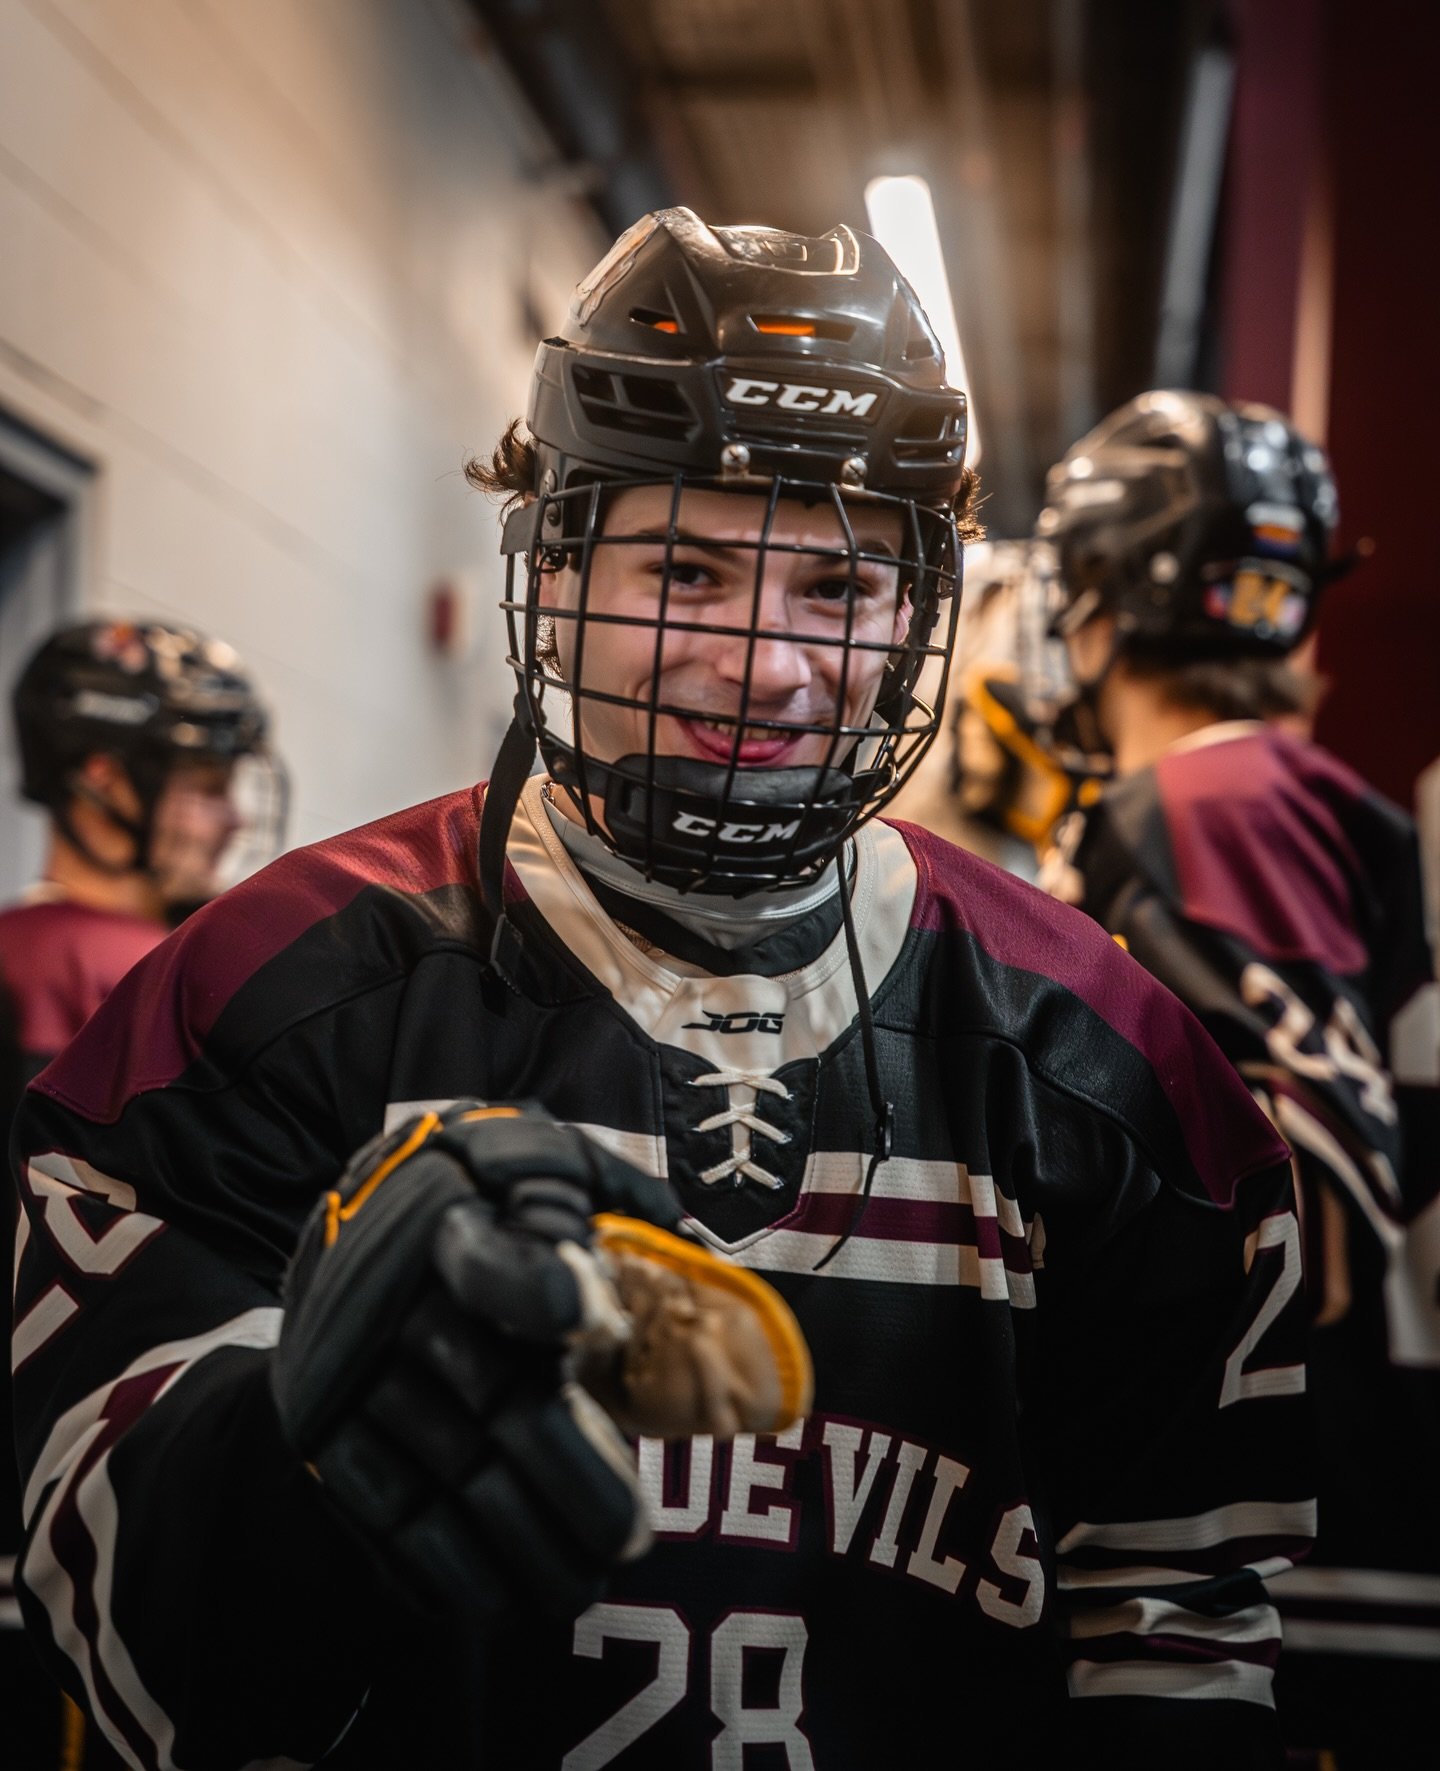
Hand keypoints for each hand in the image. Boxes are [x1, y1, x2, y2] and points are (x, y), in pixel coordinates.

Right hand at [271, 1102, 810, 1622]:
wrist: (358, 1215)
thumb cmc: (487, 1192)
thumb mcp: (541, 1157)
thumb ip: (612, 1193)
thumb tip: (690, 1247)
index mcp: (454, 1208)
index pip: (490, 1254)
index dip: (530, 1286)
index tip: (580, 1316)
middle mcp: (392, 1288)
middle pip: (488, 1392)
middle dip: (564, 1475)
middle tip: (629, 1536)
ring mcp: (349, 1365)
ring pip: (445, 1466)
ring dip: (519, 1539)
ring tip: (584, 1580)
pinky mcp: (324, 1426)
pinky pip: (383, 1504)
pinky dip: (445, 1560)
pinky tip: (503, 1593)